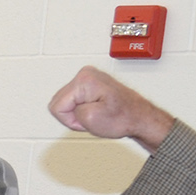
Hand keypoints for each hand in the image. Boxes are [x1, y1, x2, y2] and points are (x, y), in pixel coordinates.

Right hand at [48, 66, 176, 149]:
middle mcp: (85, 74)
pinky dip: (82, 109)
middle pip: (59, 101)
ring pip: (66, 102)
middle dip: (72, 115)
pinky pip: (74, 100)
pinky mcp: (91, 83)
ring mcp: (88, 77)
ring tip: (96, 114)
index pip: (56, 106)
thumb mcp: (90, 120)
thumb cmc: (123, 117)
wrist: (139, 117)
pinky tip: (96, 110)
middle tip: (92, 117)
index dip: (69, 120)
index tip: (86, 119)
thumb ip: (69, 113)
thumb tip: (68, 107)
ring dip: (77, 113)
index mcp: (84, 80)